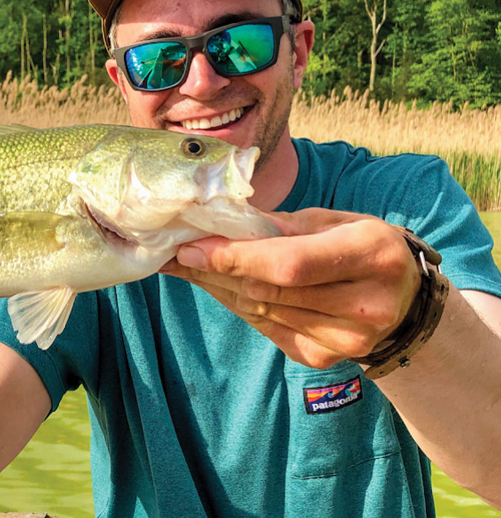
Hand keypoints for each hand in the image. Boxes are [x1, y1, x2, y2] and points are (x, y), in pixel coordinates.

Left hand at [160, 208, 421, 369]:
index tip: (191, 249)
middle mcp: (364, 305)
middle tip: (176, 253)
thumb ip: (284, 226)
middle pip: (269, 291)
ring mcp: (345, 341)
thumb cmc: (363, 249)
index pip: (290, 264)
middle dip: (215, 271)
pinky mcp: (322, 358)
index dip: (236, 259)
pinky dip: (237, 304)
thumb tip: (222, 225)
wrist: (403, 303)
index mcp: (372, 255)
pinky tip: (217, 286)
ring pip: (259, 311)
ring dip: (218, 287)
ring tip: (189, 266)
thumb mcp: (336, 222)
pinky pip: (264, 327)